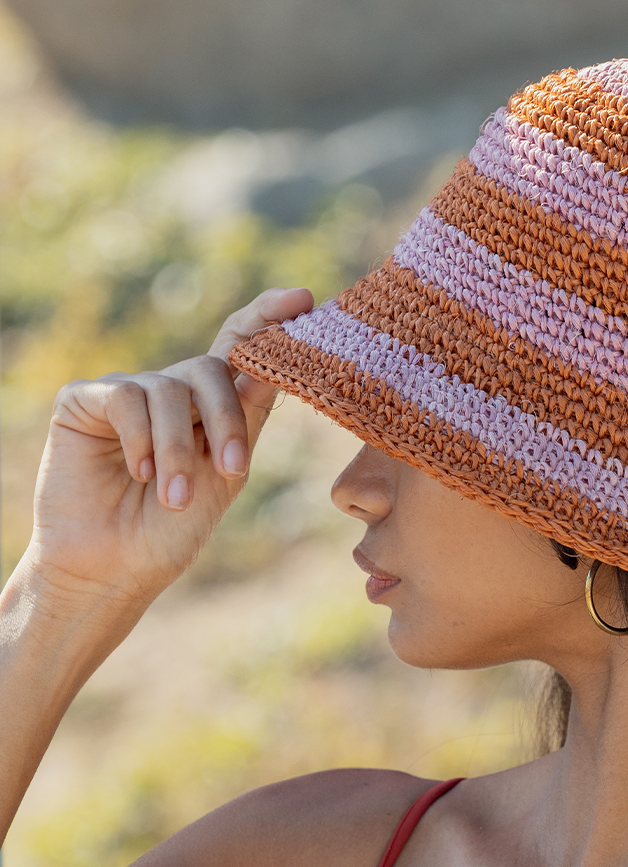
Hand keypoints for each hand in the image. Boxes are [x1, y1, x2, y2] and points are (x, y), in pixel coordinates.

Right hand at [25, 287, 313, 606]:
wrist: (115, 568)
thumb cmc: (173, 528)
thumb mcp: (226, 471)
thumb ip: (248, 415)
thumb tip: (278, 364)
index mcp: (210, 405)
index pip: (239, 346)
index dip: (268, 317)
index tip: (304, 299)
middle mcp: (171, 390)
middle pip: (210, 369)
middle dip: (226, 420)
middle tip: (231, 471)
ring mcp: (127, 392)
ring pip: (169, 390)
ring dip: (178, 450)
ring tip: (176, 497)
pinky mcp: (83, 401)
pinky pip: (124, 398)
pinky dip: (140, 440)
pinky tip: (138, 473)